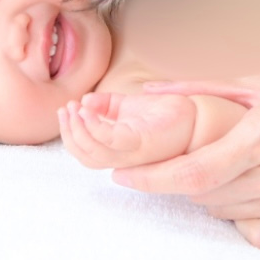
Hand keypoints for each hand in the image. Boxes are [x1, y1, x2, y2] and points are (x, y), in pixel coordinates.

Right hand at [58, 91, 198, 169]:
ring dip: (78, 131)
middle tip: (65, 110)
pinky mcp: (144, 142)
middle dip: (70, 134)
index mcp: (120, 152)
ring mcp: (135, 153)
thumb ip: (106, 105)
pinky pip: (112, 141)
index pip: (87, 154)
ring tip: (74, 109)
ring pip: (96, 154)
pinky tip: (86, 111)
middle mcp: (126, 158)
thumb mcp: (128, 105)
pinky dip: (94, 128)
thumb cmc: (164, 112)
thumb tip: (83, 101)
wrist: (195, 113)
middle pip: (88, 157)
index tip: (63, 111)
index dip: (71, 136)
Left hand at [108, 48, 259, 248]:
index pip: (195, 171)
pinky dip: (244, 216)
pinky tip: (248, 192)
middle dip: (178, 181)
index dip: (152, 179)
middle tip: (174, 161)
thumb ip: (200, 90)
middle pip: (208, 196)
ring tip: (221, 168)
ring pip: (231, 214)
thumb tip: (148, 95)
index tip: (122, 177)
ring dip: (211, 196)